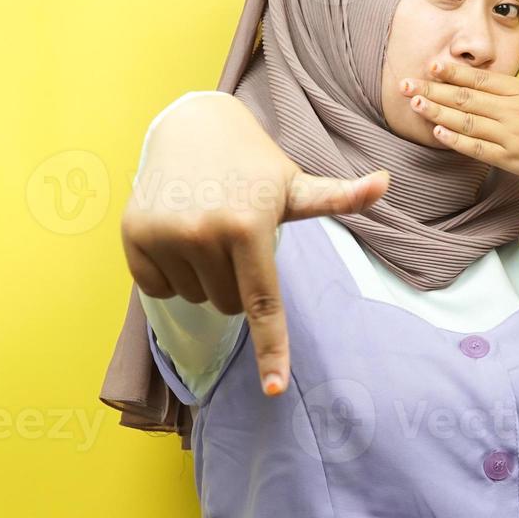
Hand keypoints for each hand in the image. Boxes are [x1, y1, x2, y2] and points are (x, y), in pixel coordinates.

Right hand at [121, 93, 390, 397]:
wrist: (191, 128)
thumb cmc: (254, 165)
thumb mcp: (294, 184)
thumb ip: (338, 196)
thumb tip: (384, 184)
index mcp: (248, 226)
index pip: (262, 302)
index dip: (271, 348)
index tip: (273, 389)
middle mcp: (203, 233)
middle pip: (229, 305)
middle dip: (237, 282)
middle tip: (236, 237)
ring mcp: (164, 235)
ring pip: (196, 298)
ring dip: (204, 276)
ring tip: (206, 227)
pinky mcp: (134, 237)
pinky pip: (160, 289)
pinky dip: (171, 272)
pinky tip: (178, 233)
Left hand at [399, 14, 518, 191]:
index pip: (483, 79)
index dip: (454, 72)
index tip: (431, 63)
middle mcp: (515, 112)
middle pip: (467, 99)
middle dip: (433, 90)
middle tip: (404, 82)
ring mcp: (512, 137)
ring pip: (467, 123)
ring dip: (437, 112)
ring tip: (413, 103)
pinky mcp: (513, 160)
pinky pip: (478, 150)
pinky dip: (456, 141)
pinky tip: (437, 132)